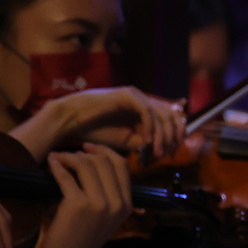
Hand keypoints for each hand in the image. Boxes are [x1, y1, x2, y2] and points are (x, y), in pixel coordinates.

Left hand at [23, 145, 133, 247]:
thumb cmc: (81, 239)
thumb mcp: (104, 217)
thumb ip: (108, 194)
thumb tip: (94, 162)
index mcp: (127, 205)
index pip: (122, 166)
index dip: (104, 152)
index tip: (88, 148)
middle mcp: (118, 203)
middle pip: (104, 162)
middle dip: (84, 153)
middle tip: (68, 153)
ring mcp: (100, 204)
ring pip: (87, 165)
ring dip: (69, 157)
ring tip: (57, 158)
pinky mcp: (78, 205)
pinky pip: (67, 176)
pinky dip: (57, 166)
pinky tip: (51, 164)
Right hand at [29, 86, 185, 160]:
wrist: (71, 121)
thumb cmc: (96, 131)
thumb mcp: (128, 141)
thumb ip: (146, 141)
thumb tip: (165, 146)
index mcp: (145, 110)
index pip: (172, 118)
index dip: (177, 135)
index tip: (173, 153)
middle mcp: (144, 101)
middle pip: (172, 114)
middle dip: (174, 136)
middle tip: (168, 153)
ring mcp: (136, 96)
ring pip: (161, 114)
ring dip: (162, 135)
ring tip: (156, 151)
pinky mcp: (127, 94)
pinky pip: (147, 110)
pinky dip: (150, 126)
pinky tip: (145, 140)